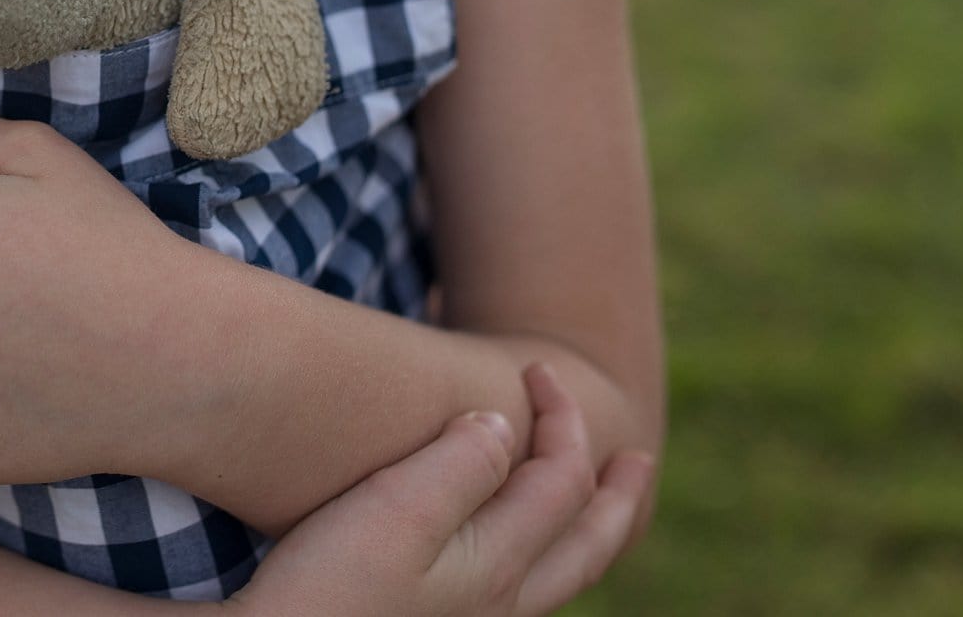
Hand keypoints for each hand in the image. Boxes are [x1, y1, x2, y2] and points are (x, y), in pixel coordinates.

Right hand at [228, 364, 656, 616]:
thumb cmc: (325, 585)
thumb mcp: (395, 510)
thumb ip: (459, 463)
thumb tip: (503, 424)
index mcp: (498, 564)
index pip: (561, 478)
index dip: (561, 416)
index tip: (534, 368)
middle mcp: (500, 602)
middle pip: (585, 543)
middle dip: (615, 495)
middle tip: (637, 459)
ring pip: (556, 576)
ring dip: (584, 530)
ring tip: (592, 508)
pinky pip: (518, 591)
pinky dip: (538, 557)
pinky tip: (507, 550)